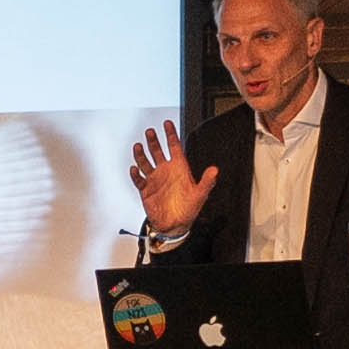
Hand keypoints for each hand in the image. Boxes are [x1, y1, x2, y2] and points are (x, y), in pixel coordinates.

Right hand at [125, 118, 216, 241]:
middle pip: (158, 151)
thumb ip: (207, 182)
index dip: (171, 135)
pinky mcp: (145, 189)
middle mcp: (166, 171)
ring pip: (145, 162)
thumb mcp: (200, 195)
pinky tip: (134, 169)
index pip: (174, 147)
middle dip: (154, 141)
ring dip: (141, 154)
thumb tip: (214, 170)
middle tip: (150, 132)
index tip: (167, 123)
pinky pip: (138, 179)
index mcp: (179, 168)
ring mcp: (154, 179)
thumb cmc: (188, 210)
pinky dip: (135, 174)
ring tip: (138, 146)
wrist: (174, 225)